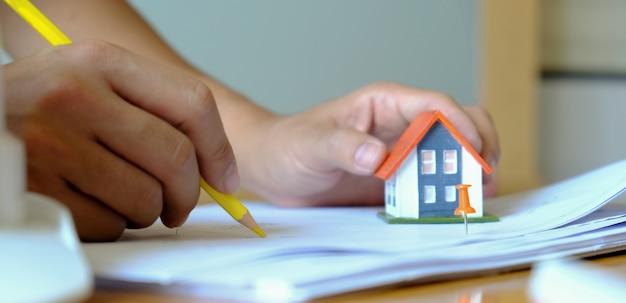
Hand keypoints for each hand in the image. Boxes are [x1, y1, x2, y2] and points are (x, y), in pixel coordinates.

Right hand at [4, 40, 238, 240]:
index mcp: (100, 61)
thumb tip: (215, 166)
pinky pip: (109, 225)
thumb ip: (148, 111)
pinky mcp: (36, 189)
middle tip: (178, 205)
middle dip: (187, 193)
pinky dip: (110, 225)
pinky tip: (86, 203)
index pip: (192, 102)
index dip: (219, 148)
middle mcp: (76, 95)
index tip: (224, 177)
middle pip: (176, 157)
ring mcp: (52, 142)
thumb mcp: (89, 83)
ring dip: (145, 211)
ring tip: (115, 194)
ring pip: (146, 199)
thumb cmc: (37, 108)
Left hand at [238, 82, 498, 205]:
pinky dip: (446, 195)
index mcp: (386, 104)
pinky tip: (445, 210)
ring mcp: (403, 154)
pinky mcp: (397, 181)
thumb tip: (378, 156)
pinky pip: (432, 185)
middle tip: (481, 179)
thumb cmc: (290, 145)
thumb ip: (343, 146)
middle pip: (458, 126)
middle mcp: (401, 126)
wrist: (275, 170)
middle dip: (478, 148)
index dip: (462, 124)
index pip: (436, 105)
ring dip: (466, 174)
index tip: (474, 150)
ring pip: (452, 156)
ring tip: (469, 198)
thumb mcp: (312, 144)